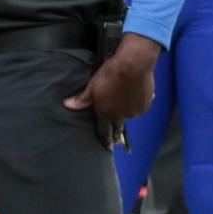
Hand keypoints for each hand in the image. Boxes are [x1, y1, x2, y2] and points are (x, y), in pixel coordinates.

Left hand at [63, 33, 160, 149]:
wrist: (133, 65)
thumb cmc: (110, 73)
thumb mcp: (93, 86)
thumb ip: (83, 99)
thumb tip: (67, 105)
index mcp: (106, 113)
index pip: (104, 132)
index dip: (105, 141)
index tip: (108, 148)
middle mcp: (121, 116)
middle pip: (118, 128)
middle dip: (116, 134)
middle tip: (116, 141)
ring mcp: (134, 112)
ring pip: (129, 115)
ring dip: (126, 112)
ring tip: (125, 102)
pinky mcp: (145, 105)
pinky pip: (139, 107)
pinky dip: (136, 104)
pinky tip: (135, 94)